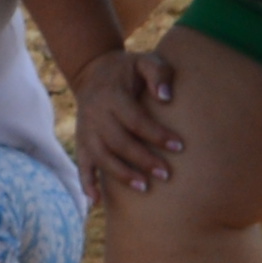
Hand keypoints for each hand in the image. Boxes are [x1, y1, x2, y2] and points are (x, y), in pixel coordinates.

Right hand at [68, 42, 182, 194]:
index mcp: (111, 95)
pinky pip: (82, 165)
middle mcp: (95, 114)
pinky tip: (97, 201)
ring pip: (101, 157)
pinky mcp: (81, 141)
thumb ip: (159, 73)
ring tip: (144, 187)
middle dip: (143, 160)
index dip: (156, 134)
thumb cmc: (128, 70)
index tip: (179, 146)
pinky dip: (86, 184)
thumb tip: (166, 98)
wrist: (94, 71)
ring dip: (121, 174)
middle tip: (166, 174)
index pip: (135, 120)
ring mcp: (85, 130)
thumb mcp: (144, 60)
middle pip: (118, 142)